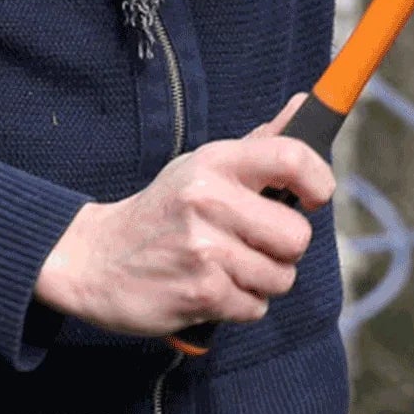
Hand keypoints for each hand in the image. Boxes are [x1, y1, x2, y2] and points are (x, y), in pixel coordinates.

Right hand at [33, 96, 335, 337]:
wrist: (94, 259)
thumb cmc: (164, 209)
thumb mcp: (203, 166)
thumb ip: (261, 144)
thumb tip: (307, 105)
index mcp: (216, 162)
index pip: (293, 158)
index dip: (319, 180)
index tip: (314, 196)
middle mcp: (211, 201)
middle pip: (297, 236)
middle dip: (284, 248)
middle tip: (253, 243)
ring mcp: (205, 250)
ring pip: (280, 277)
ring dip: (261, 280)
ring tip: (226, 266)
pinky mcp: (200, 295)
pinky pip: (255, 308)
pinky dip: (240, 304)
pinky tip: (211, 288)